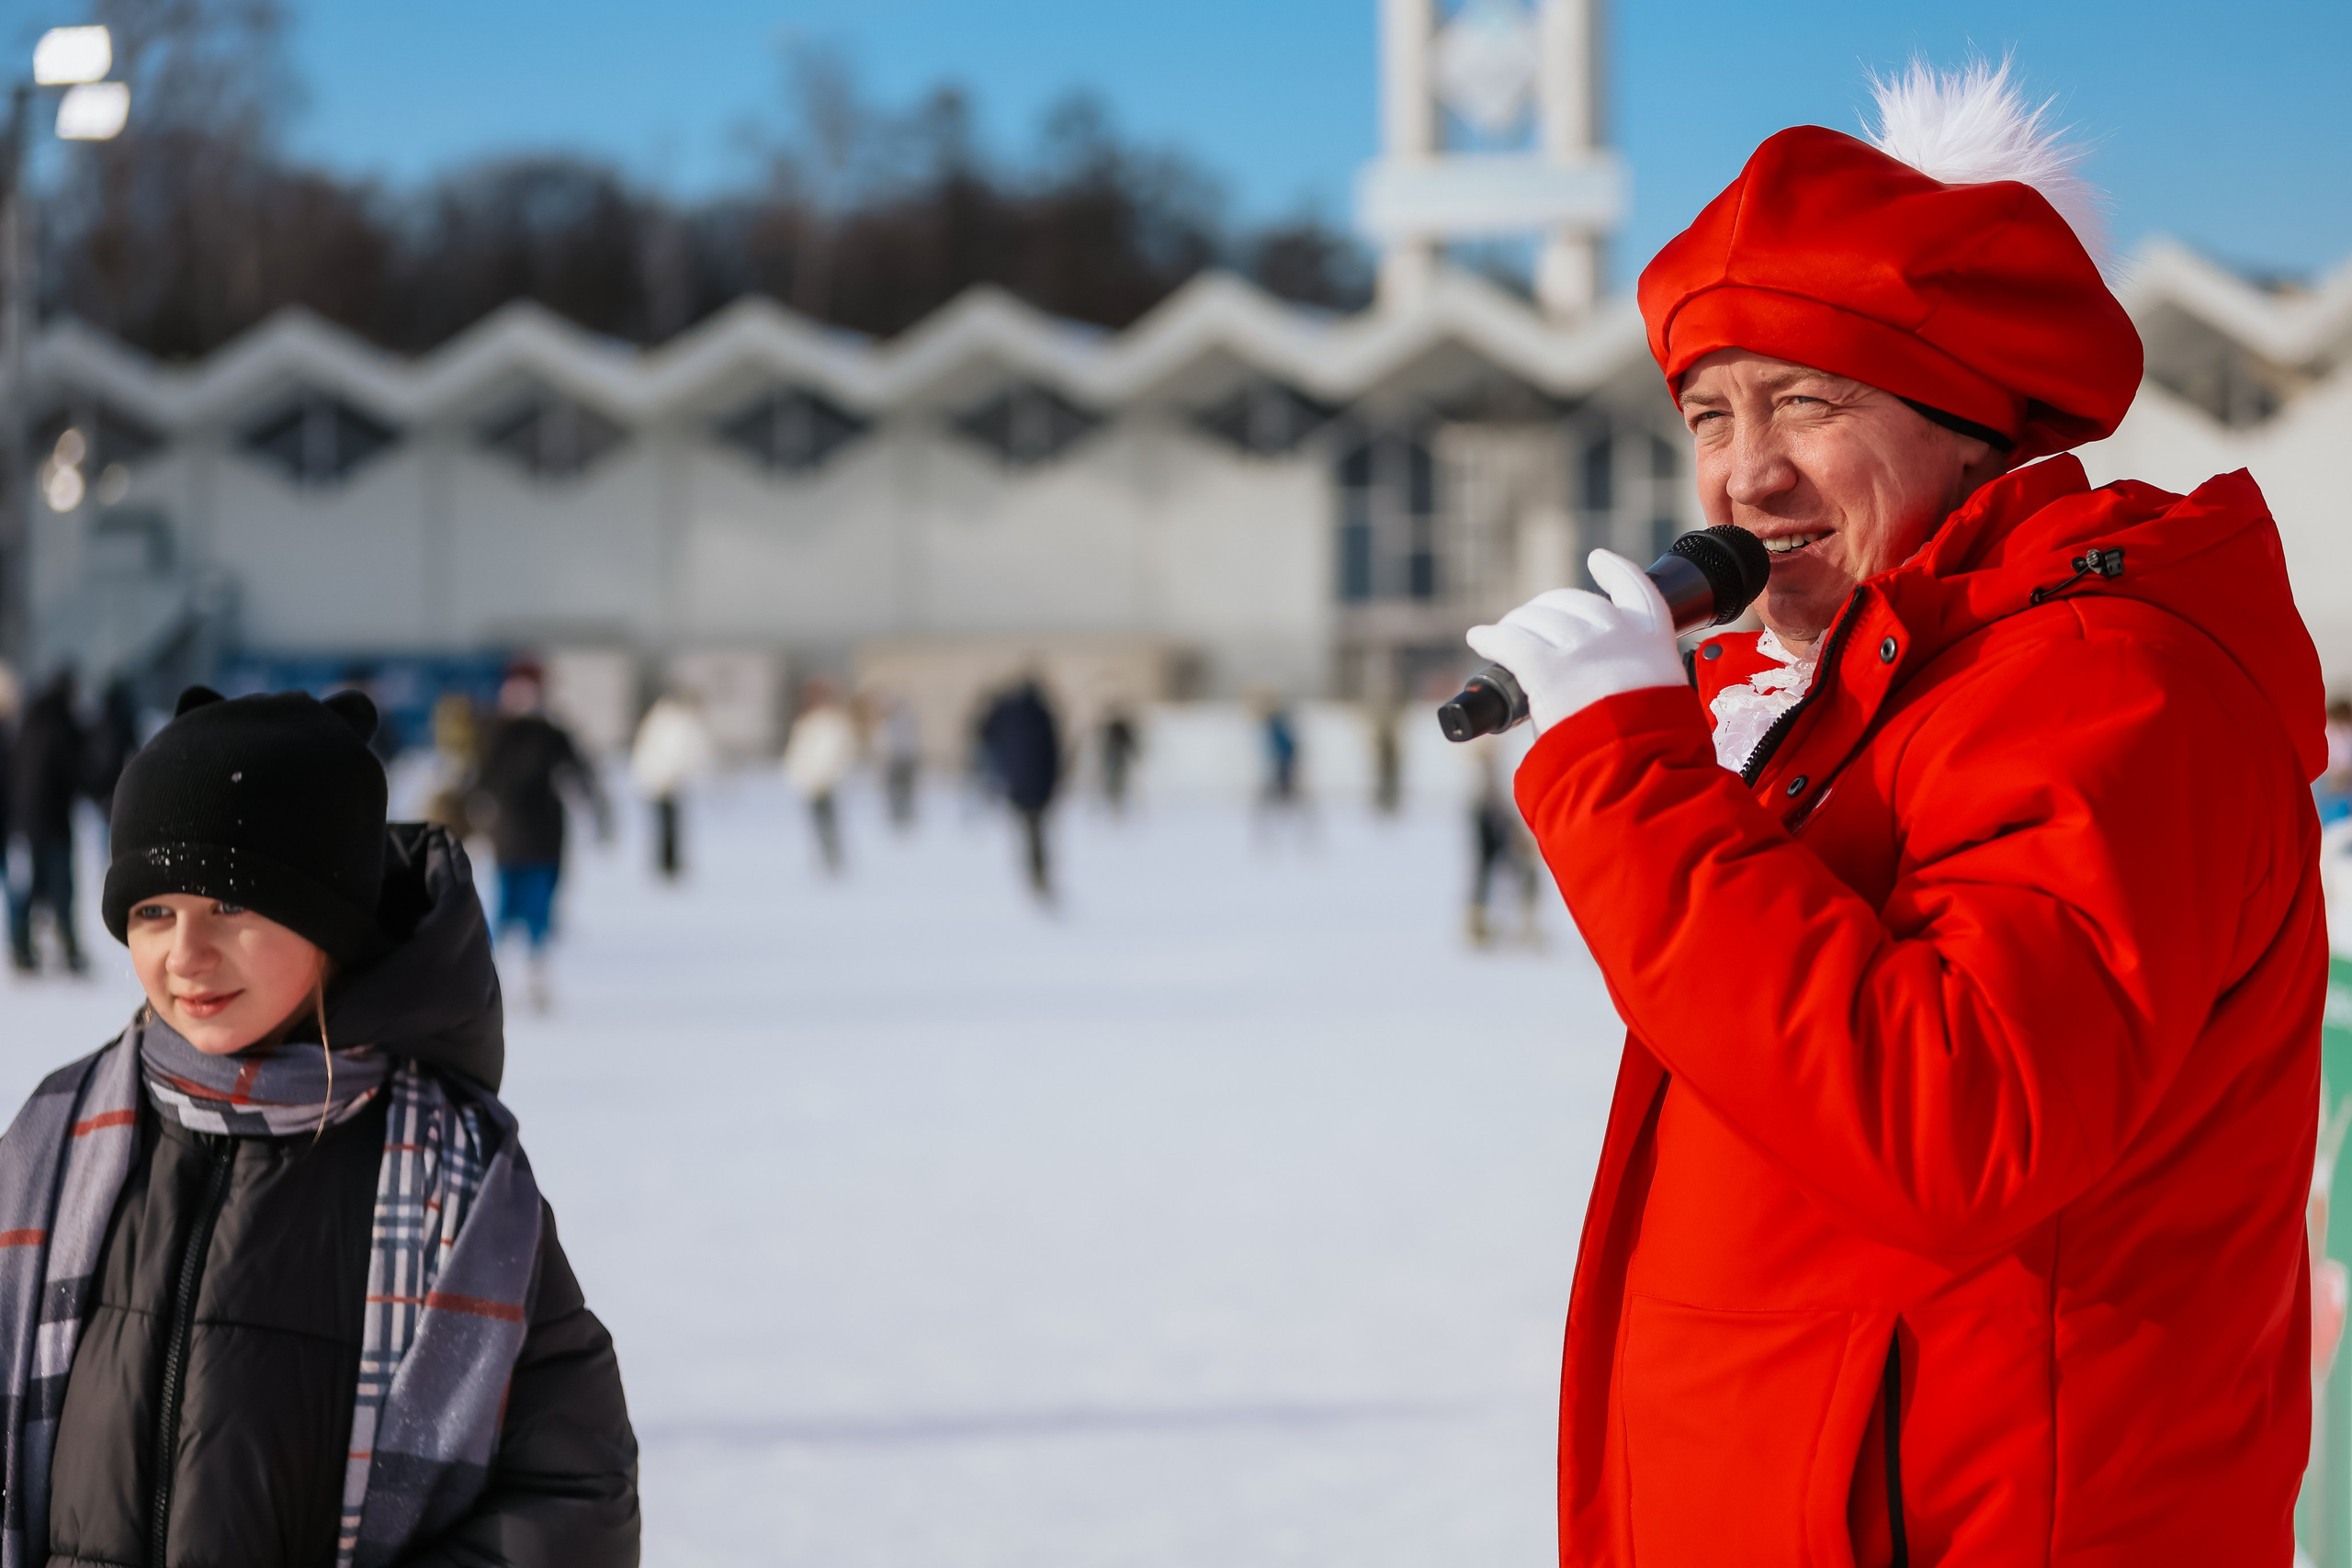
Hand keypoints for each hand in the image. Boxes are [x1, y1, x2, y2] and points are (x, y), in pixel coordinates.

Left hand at [1464, 550, 1684, 735]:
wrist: (1641, 765)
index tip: (1598, 560)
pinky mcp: (1548, 668)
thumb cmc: (1649, 748)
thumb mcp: (1663, 703)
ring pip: (1537, 620)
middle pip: (1572, 603)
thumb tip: (1595, 699)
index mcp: (1652, 640)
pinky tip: (1479, 638)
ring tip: (1503, 636)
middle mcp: (1617, 634)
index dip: (1614, 570)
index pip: (1636, 589)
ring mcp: (1582, 648)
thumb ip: (1636, 686)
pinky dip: (1490, 638)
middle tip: (1530, 626)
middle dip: (1548, 610)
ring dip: (1517, 625)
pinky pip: (1510, 642)